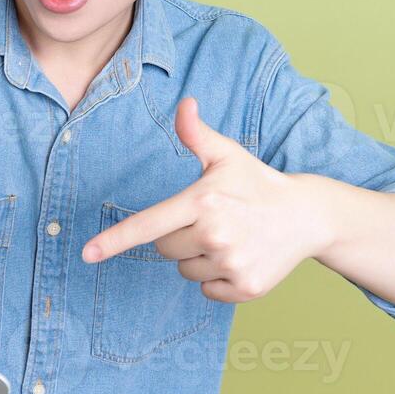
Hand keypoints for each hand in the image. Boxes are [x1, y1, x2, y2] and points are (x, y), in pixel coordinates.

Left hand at [81, 96, 323, 302]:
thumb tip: (184, 103)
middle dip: (178, 236)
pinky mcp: (245, 288)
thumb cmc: (257, 183)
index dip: (114, 240)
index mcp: (203, 200)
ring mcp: (231, 263)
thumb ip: (197, 135)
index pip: (149, 224)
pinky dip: (217, 278)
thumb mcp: (227, 155)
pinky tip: (240, 257)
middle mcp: (215, 234)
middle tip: (211, 220)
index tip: (87, 254)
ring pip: (184, 270)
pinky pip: (206, 290)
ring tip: (230, 238)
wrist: (306, 216)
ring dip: (198, 257)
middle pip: (164, 248)